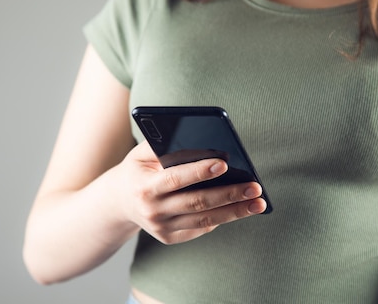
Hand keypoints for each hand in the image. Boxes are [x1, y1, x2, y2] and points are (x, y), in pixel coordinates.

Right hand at [113, 141, 266, 244]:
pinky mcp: (170, 238)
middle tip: (255, 187)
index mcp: (144, 187)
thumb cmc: (138, 171)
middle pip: (197, 203)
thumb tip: (199, 138)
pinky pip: (201, 228)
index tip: (224, 164)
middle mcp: (152, 211)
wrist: (119, 203)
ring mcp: (161, 228)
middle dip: (229, 195)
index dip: (199, 172)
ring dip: (235, 212)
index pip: (175, 179)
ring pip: (204, 220)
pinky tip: (240, 208)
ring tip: (258, 202)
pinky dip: (222, 218)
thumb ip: (164, 144)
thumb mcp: (142, 154)